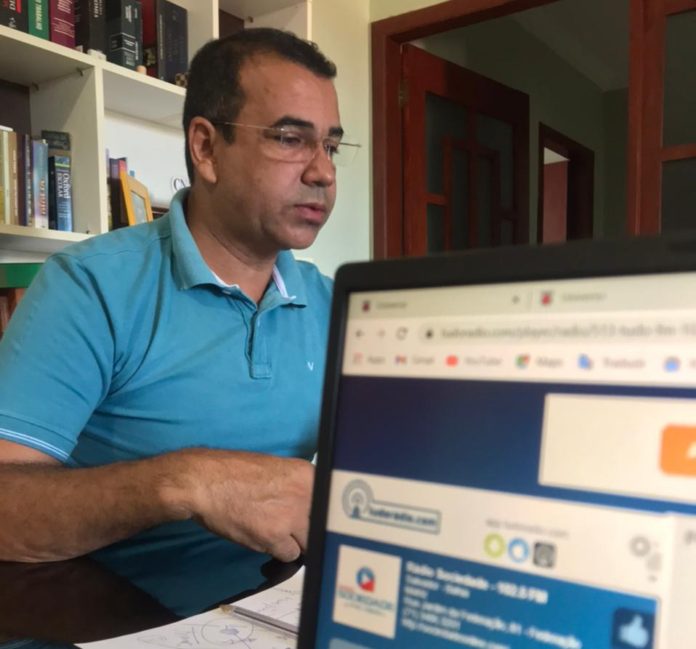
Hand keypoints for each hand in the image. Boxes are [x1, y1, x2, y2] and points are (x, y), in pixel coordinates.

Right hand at [168, 450, 313, 561]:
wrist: (205, 481)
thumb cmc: (236, 473)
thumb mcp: (278, 470)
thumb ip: (299, 487)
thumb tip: (313, 507)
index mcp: (307, 473)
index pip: (331, 503)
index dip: (322, 515)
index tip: (317, 521)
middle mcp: (305, 493)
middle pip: (322, 525)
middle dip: (309, 530)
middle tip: (293, 529)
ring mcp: (292, 516)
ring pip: (309, 543)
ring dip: (294, 542)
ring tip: (273, 530)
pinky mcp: (275, 536)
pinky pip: (289, 555)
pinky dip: (278, 551)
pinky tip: (262, 537)